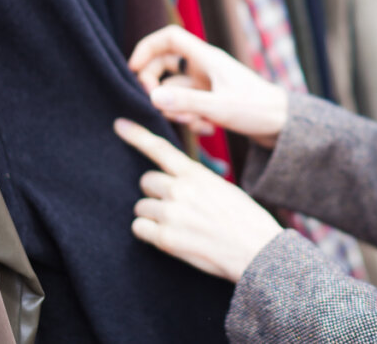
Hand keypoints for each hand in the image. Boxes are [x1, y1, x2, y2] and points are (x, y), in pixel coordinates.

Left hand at [114, 118, 282, 281]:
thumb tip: (176, 183)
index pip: (161, 149)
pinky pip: (139, 229)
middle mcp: (180, 190)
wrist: (257, 250)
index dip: (137, 136)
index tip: (119, 125)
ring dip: (153, 215)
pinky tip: (170, 237)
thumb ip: (196, 182)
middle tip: (175, 207)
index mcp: (196, 174)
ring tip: (178, 226)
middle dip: (156, 193)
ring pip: (141, 207)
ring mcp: (171, 214)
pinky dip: (149, 233)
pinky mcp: (165, 238)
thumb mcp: (223, 189)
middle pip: (147, 181)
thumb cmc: (245, 220)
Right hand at [129, 25, 287, 148]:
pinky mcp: (212, 100)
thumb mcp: (219, 108)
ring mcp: (208, 84)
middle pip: (164, 64)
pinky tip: (207, 129)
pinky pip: (189, 105)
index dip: (146, 48)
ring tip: (196, 123)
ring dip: (176, 108)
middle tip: (156, 106)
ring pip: (175, 89)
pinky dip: (191, 117)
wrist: (284, 126)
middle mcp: (205, 67)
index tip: (132, 69)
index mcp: (207, 58)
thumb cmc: (258, 110)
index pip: (169, 38)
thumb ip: (186, 102)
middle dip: (155, 86)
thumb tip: (152, 96)